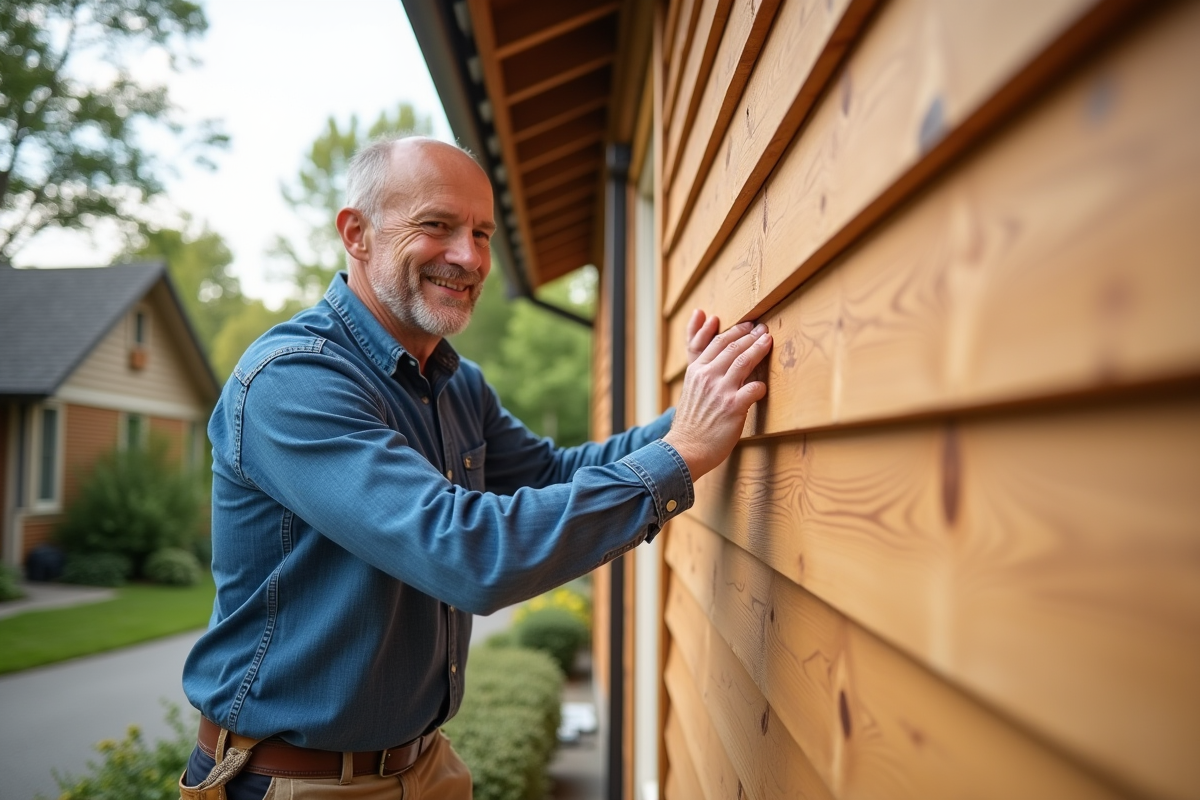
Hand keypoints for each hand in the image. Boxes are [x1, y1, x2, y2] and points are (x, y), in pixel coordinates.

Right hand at [665, 319, 771, 480]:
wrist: (685, 449)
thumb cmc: (691, 423)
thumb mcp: (690, 389)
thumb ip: (700, 370)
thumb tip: (710, 355)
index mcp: (696, 371)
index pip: (718, 342)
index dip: (736, 331)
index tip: (748, 326)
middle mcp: (707, 376)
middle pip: (733, 347)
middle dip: (750, 335)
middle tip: (763, 329)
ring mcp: (720, 391)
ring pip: (743, 361)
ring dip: (758, 349)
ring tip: (768, 341)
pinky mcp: (733, 407)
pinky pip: (753, 389)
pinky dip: (761, 386)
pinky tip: (764, 387)